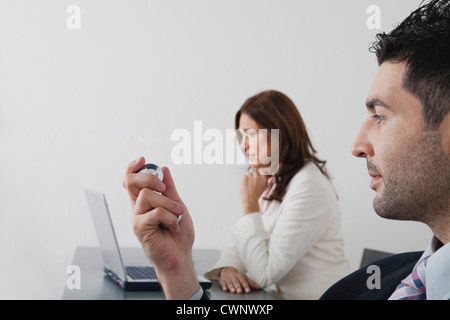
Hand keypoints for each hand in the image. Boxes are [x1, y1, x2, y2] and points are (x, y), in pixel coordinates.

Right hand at [122, 157, 198, 298]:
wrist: (180, 256)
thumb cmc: (178, 234)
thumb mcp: (177, 205)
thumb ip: (169, 189)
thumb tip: (164, 169)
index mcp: (144, 202)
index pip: (130, 180)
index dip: (133, 167)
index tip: (143, 159)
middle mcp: (137, 208)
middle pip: (130, 181)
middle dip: (149, 177)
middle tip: (164, 188)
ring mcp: (137, 218)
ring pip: (147, 195)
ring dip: (168, 203)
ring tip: (177, 214)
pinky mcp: (140, 228)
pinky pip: (156, 212)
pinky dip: (170, 217)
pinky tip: (173, 226)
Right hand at [219, 267, 259, 293]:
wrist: (227, 271)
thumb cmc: (237, 277)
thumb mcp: (244, 278)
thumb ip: (251, 283)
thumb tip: (258, 287)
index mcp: (240, 276)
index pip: (243, 281)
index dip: (246, 286)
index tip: (248, 291)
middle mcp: (234, 277)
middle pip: (236, 282)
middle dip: (238, 287)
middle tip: (240, 291)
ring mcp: (228, 279)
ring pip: (230, 283)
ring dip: (231, 287)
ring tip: (233, 291)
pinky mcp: (223, 281)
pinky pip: (223, 284)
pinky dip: (224, 287)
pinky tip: (225, 290)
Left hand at [240, 171, 268, 213]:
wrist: (250, 200)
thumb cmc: (257, 194)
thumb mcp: (264, 186)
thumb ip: (264, 179)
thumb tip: (264, 173)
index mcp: (264, 177)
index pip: (262, 170)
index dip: (260, 174)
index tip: (258, 178)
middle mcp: (257, 175)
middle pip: (255, 173)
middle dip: (253, 177)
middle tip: (252, 185)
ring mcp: (250, 175)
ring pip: (249, 175)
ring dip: (249, 179)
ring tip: (249, 187)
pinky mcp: (244, 177)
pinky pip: (244, 177)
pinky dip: (244, 181)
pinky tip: (246, 187)